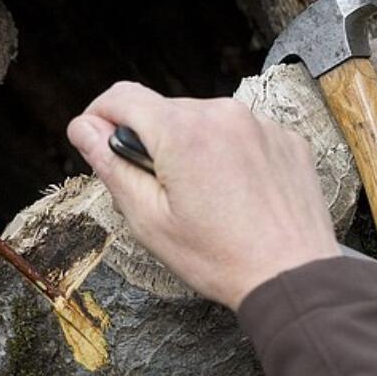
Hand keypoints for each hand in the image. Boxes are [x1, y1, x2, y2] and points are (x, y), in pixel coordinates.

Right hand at [66, 81, 339, 309]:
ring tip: (202, 197)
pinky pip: (241, 132)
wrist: (293, 278)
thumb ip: (112, 166)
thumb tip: (83, 128)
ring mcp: (260, 123)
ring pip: (203, 121)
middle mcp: (222, 114)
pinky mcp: (286, 138)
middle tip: (157, 191)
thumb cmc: (219, 257)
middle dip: (150, 141)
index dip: (99, 116)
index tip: (96, 141)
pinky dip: (228, 153)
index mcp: (183, 132)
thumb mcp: (149, 220)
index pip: (122, 97)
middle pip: (164, 110)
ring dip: (190, 147)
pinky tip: (235, 193)